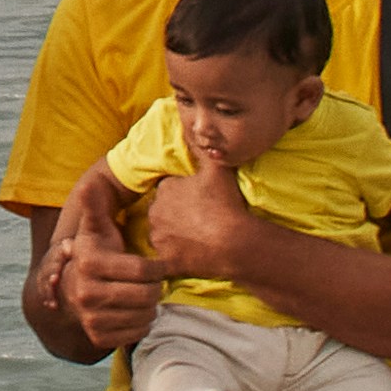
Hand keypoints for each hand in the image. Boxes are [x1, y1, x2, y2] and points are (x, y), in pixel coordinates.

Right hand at [47, 182, 165, 349]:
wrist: (73, 290)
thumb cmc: (96, 254)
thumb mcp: (95, 229)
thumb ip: (95, 206)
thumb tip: (88, 184)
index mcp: (89, 263)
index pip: (141, 269)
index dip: (157, 268)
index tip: (159, 266)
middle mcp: (85, 293)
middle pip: (145, 295)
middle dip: (155, 288)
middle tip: (154, 283)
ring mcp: (90, 317)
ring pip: (144, 315)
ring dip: (151, 307)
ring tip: (145, 296)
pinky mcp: (98, 337)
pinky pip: (137, 333)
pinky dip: (143, 324)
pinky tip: (136, 312)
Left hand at [136, 161, 257, 282]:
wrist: (235, 242)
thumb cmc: (226, 203)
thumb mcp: (217, 169)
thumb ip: (204, 149)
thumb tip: (196, 130)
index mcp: (164, 190)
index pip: (169, 190)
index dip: (184, 194)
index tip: (200, 199)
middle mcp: (155, 213)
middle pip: (163, 212)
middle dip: (176, 214)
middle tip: (200, 218)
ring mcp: (159, 239)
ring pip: (163, 235)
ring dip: (175, 235)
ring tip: (199, 237)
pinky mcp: (166, 261)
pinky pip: (165, 259)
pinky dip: (175, 258)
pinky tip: (190, 256)